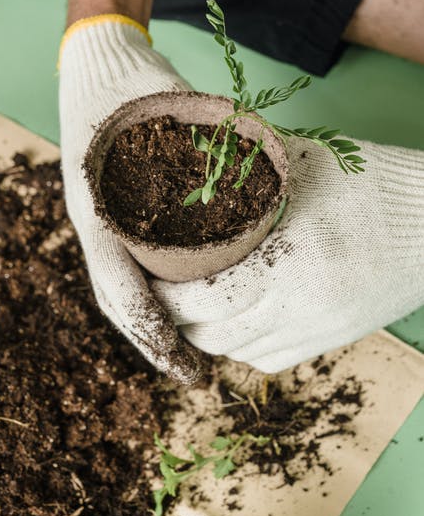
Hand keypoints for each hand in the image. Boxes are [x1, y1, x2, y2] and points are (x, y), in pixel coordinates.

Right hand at [58, 16, 204, 383]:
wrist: (98, 62)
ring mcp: (102, 219)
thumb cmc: (130, 83)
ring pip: (124, 289)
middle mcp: (95, 221)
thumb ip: (204, 149)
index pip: (118, 284)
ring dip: (154, 328)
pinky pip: (131, 267)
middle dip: (155, 342)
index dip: (151, 330)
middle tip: (196, 375)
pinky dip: (156, 298)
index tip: (184, 363)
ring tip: (191, 358)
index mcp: (97, 204)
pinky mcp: (117, 214)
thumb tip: (260, 186)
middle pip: (118, 300)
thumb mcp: (166, 111)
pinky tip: (184, 312)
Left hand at [152, 137, 423, 371]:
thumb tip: (195, 156)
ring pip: (238, 352)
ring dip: (207, 334)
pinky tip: (237, 320)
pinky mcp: (332, 340)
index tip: (145, 277)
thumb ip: (247, 167)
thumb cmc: (369, 184)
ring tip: (192, 305)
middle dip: (177, 318)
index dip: (164, 296)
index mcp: (287, 261)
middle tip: (161, 290)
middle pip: (212, 335)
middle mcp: (299, 307)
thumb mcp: (304, 164)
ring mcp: (318, 331)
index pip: (202, 299)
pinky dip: (243, 345)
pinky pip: (270, 359)